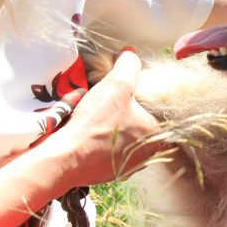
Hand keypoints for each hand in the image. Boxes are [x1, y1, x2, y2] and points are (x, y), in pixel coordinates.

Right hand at [43, 49, 161, 188]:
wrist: (68, 157)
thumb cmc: (97, 122)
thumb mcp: (117, 84)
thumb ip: (129, 65)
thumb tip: (130, 54)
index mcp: (157, 134)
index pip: (157, 108)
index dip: (142, 94)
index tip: (127, 89)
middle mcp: (147, 153)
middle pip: (139, 122)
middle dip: (125, 109)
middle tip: (110, 99)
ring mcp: (128, 165)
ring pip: (123, 136)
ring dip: (112, 124)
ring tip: (97, 112)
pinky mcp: (109, 172)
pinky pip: (108, 149)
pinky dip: (100, 139)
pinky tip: (89, 129)